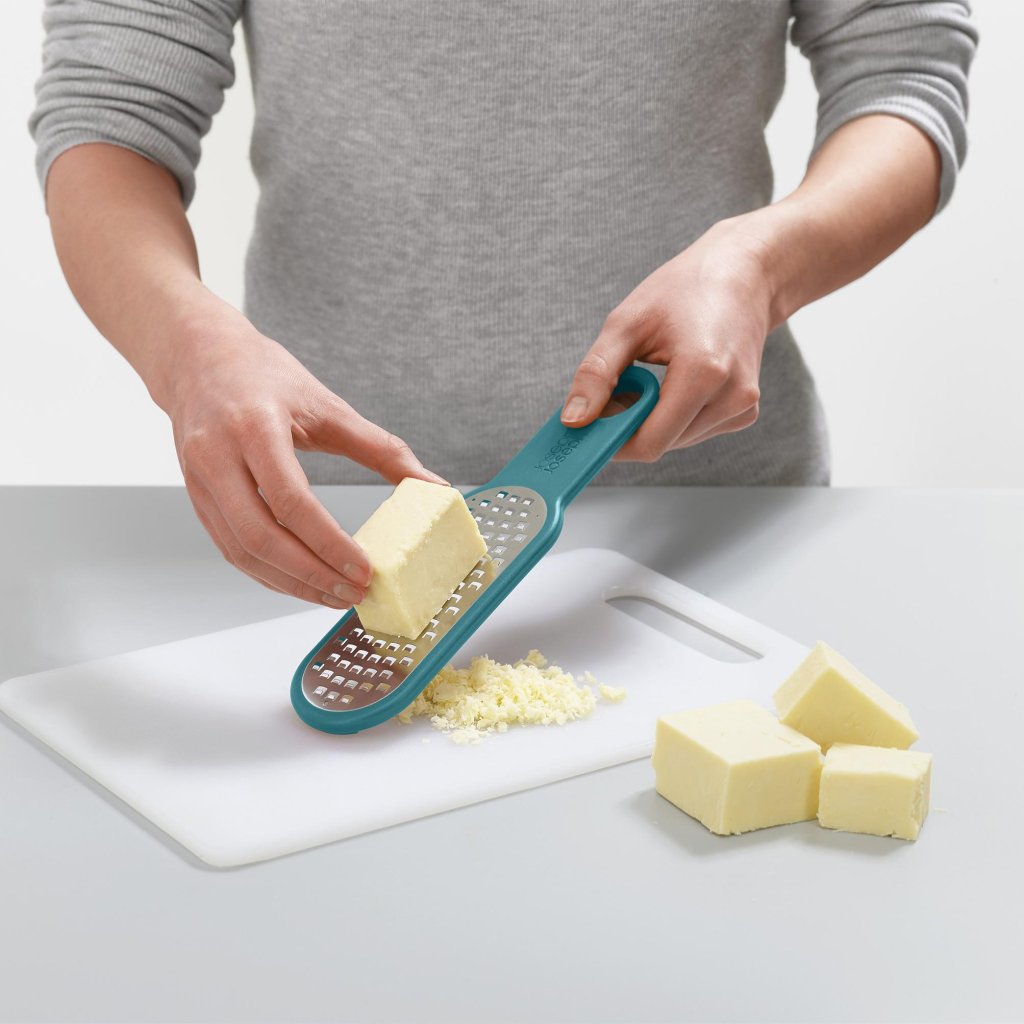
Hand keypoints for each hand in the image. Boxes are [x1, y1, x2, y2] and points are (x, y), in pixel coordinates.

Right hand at [164, 306, 445, 606]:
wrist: (197, 357)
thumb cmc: (262, 374)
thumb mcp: (327, 404)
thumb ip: (381, 447)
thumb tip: (430, 484)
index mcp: (253, 426)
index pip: (290, 501)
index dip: (328, 543)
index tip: (363, 569)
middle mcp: (216, 455)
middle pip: (261, 536)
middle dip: (311, 575)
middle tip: (352, 592)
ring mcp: (199, 480)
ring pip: (241, 551)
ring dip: (289, 584)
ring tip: (332, 596)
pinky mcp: (195, 497)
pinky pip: (230, 549)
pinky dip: (267, 573)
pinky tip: (300, 582)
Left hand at [560, 215, 776, 459]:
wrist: (743, 274)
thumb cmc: (685, 289)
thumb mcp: (627, 323)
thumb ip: (596, 375)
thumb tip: (574, 420)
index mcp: (704, 372)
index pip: (650, 443)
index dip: (613, 442)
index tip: (591, 428)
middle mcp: (732, 396)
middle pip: (662, 444)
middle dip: (632, 424)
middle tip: (622, 386)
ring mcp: (743, 406)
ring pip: (677, 441)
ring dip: (654, 420)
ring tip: (653, 376)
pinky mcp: (745, 411)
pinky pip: (696, 432)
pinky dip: (676, 417)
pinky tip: (677, 382)